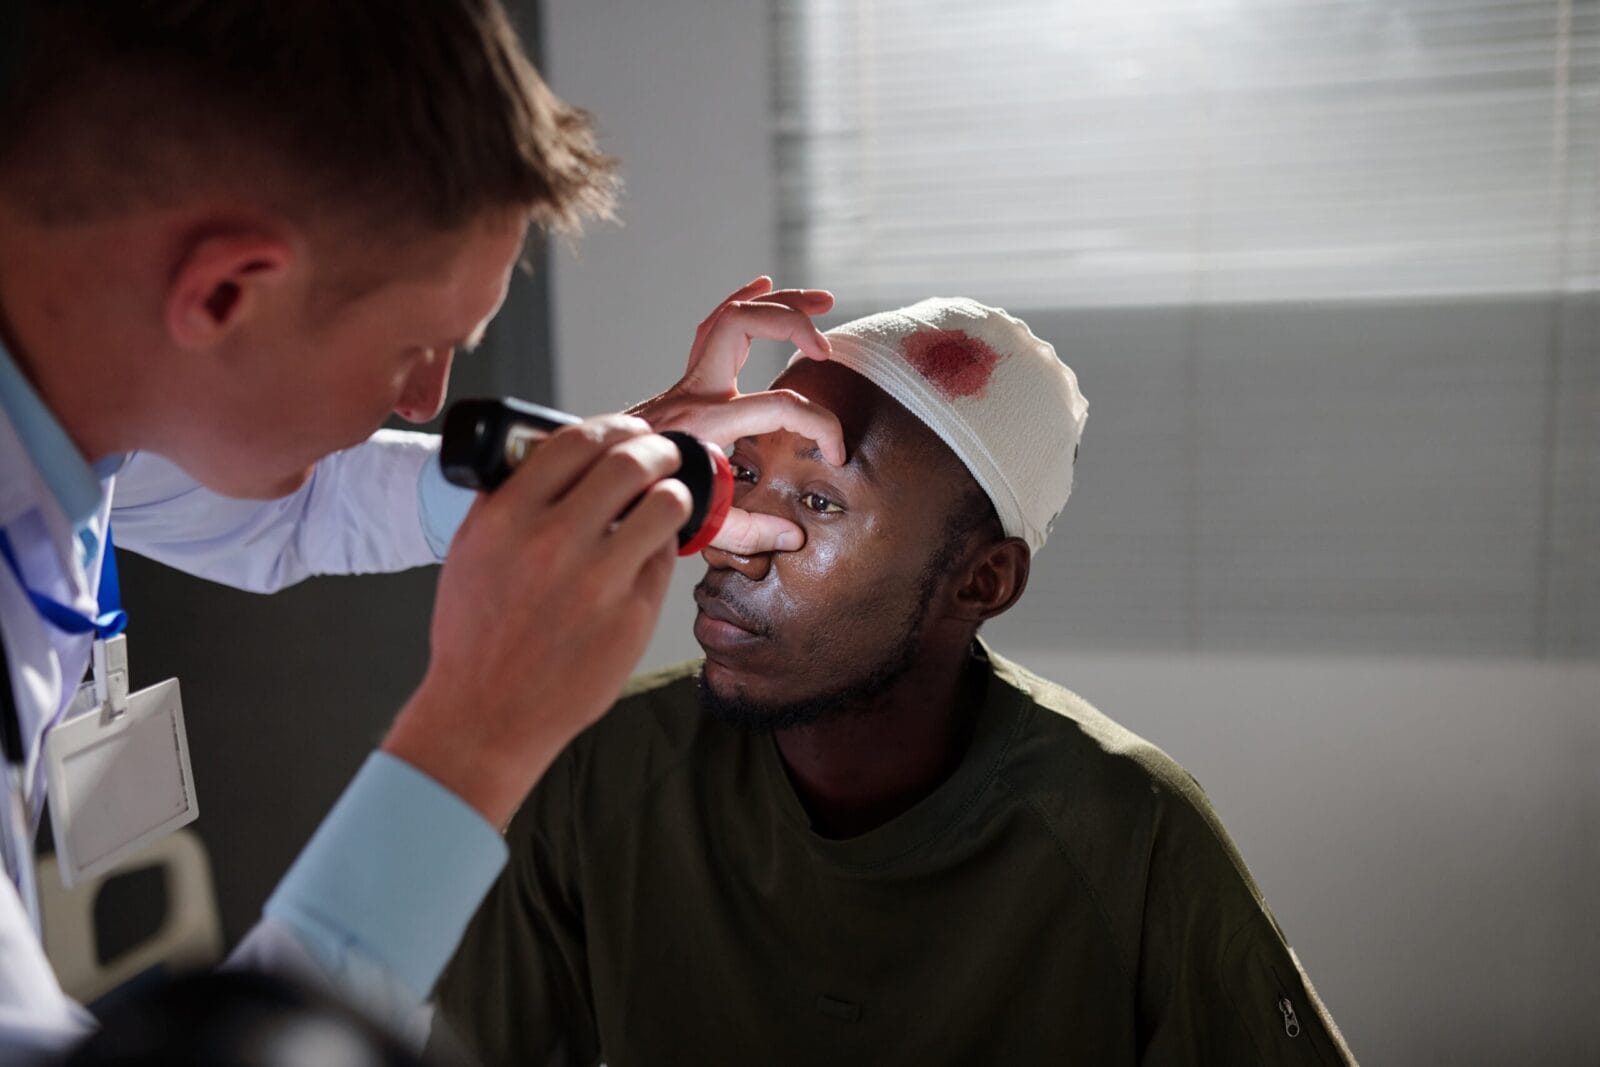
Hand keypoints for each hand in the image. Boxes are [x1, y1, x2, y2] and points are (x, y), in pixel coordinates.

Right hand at [382, 415, 690, 827]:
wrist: (486, 714)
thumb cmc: (476, 633)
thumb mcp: (471, 550)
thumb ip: (510, 497)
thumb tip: (560, 452)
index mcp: (507, 518)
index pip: (576, 441)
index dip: (613, 426)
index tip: (627, 431)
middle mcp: (553, 543)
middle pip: (630, 463)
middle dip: (656, 449)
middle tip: (661, 454)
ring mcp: (597, 582)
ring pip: (664, 505)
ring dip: (672, 493)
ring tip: (668, 497)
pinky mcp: (632, 617)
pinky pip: (663, 559)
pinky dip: (661, 546)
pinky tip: (650, 550)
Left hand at [630, 277, 844, 554]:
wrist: (590, 493)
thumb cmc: (636, 507)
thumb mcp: (696, 525)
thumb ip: (747, 531)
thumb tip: (793, 536)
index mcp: (703, 425)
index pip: (778, 408)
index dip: (821, 426)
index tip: (836, 452)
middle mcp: (692, 393)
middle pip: (742, 325)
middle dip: (793, 325)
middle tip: (826, 350)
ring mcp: (684, 384)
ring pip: (729, 317)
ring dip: (776, 303)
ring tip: (819, 301)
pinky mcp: (681, 385)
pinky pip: (712, 329)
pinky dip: (741, 303)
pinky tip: (764, 287)